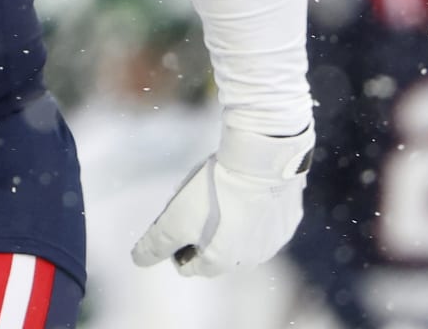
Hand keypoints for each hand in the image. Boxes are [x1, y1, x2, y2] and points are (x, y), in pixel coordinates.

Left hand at [131, 122, 312, 276]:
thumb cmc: (214, 190)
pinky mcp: (288, 220)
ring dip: (229, 226)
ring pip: (243, 240)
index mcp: (223, 263)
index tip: (173, 223)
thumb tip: (139, 260)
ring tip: (217, 196)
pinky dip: (253, 212)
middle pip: (217, 255)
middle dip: (202, 237)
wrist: (260, 159)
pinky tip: (244, 190)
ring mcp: (274, 241)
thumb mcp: (174, 219)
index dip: (174, 247)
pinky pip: (265, 221)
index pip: (189, 267)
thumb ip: (156, 244)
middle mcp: (252, 261)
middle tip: (194, 207)